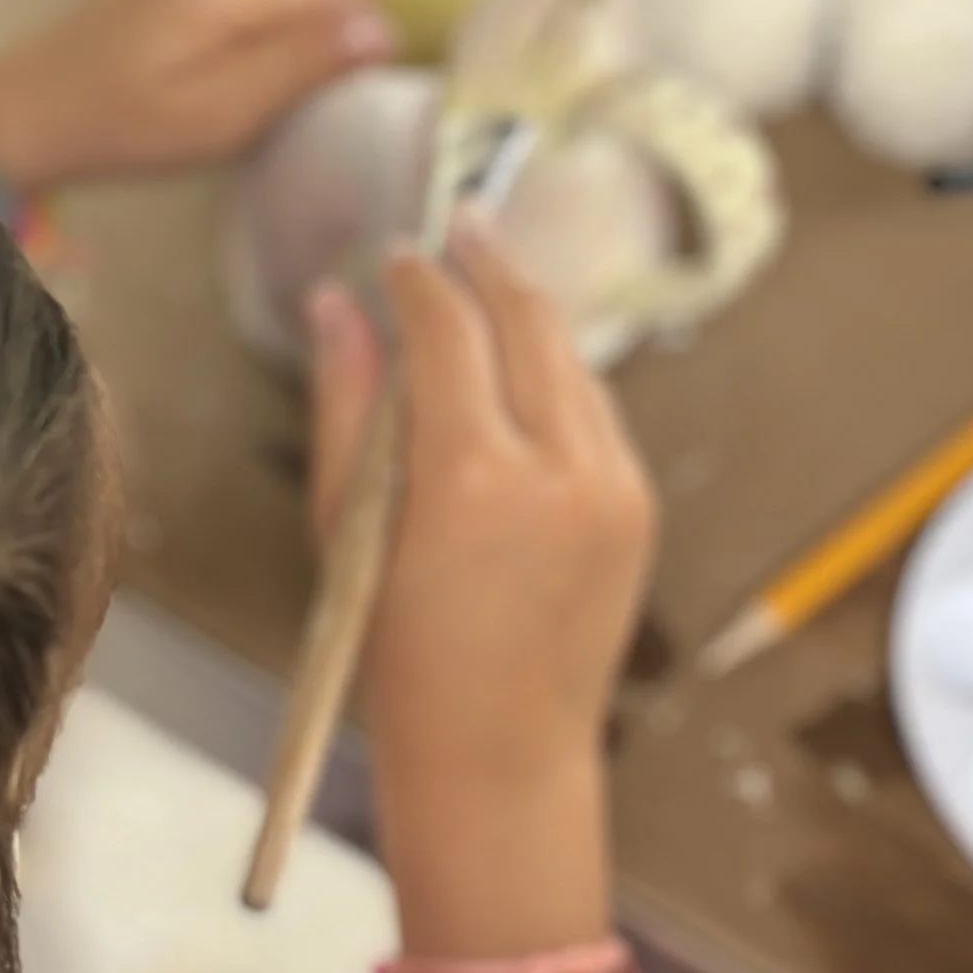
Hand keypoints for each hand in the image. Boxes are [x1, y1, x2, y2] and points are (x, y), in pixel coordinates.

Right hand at [309, 221, 655, 835]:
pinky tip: (524, 377)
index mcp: (470, 478)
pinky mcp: (637, 511)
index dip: (421, 277)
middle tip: (464, 217)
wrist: (498, 756)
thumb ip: (346, 403)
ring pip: (574, 363)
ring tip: (489, 286)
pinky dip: (560, 383)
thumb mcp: (348, 529)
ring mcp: (611, 490)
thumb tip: (335, 301)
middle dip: (493, 261)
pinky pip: (598, 416)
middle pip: (531, 320)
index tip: (398, 251)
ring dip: (531, 317)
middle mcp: (558, 472)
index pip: (449, 328)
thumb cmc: (399, 656)